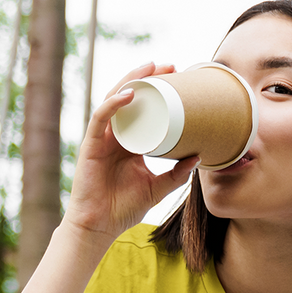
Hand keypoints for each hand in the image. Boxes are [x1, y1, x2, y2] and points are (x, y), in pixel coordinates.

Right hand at [62, 63, 200, 240]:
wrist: (100, 227)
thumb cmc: (123, 208)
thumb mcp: (158, 188)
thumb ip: (177, 174)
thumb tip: (200, 156)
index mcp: (129, 141)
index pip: (143, 107)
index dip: (157, 90)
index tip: (179, 78)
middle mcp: (115, 135)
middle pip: (129, 96)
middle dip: (148, 77)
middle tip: (170, 66)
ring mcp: (101, 138)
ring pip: (113, 100)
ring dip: (132, 81)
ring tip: (151, 68)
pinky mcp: (91, 145)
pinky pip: (100, 118)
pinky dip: (113, 104)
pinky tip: (128, 94)